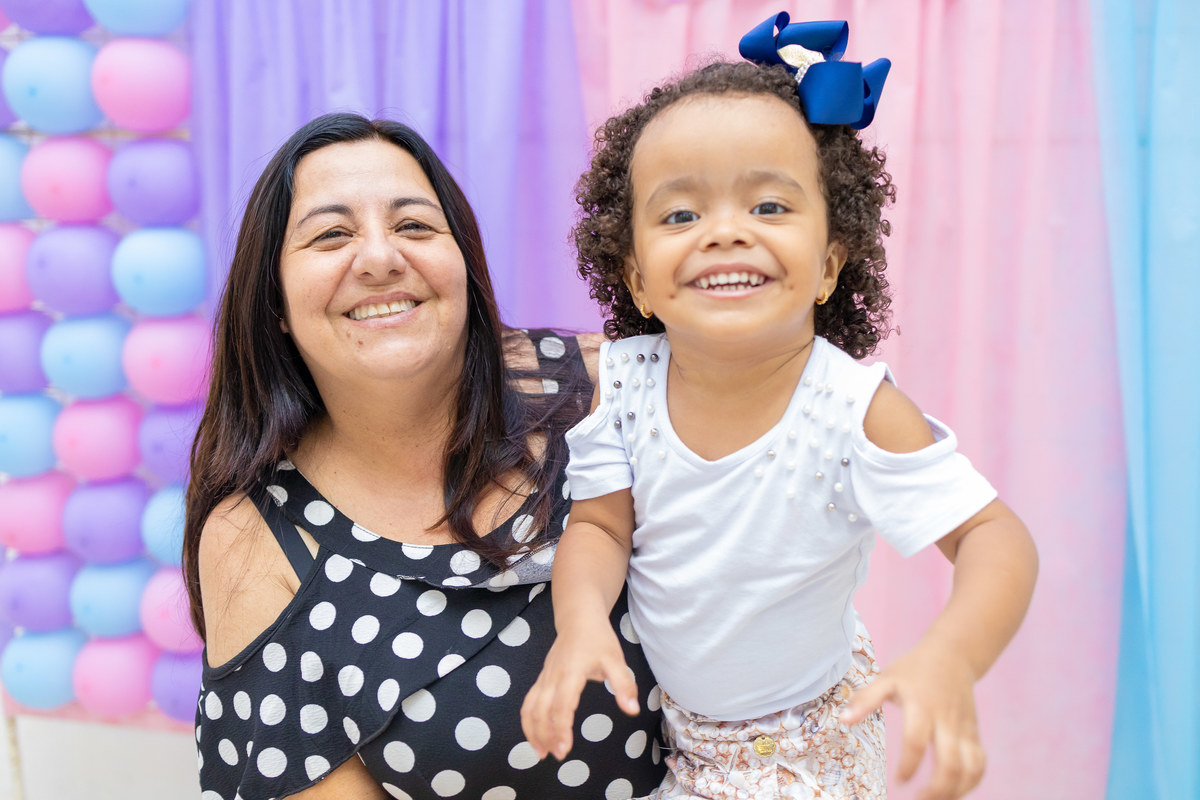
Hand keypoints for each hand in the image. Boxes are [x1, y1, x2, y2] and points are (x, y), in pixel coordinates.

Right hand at [520, 621, 638, 759]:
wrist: (578, 618)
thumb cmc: (598, 639)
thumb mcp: (617, 660)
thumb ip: (624, 685)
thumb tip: (632, 710)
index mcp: (571, 673)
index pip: (562, 706)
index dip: (561, 729)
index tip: (564, 750)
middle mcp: (553, 677)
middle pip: (540, 710)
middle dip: (545, 735)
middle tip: (556, 756)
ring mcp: (544, 677)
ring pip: (530, 707)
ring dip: (532, 731)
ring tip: (540, 753)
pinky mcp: (542, 678)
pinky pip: (529, 701)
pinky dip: (528, 720)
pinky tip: (536, 735)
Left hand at [840, 644, 984, 799]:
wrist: (953, 655)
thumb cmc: (914, 669)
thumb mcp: (886, 677)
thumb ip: (865, 699)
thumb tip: (843, 720)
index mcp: (922, 706)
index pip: (917, 741)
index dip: (908, 765)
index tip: (898, 781)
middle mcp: (947, 720)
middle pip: (950, 762)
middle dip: (937, 788)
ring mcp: (965, 729)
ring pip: (971, 768)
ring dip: (956, 790)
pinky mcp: (974, 734)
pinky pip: (980, 764)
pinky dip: (971, 783)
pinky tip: (952, 792)